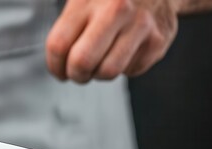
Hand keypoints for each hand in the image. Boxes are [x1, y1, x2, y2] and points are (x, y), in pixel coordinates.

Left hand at [46, 0, 179, 82]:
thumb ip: (65, 23)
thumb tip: (55, 57)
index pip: (58, 44)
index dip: (54, 65)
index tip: (58, 70)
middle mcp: (116, 10)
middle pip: (82, 62)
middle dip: (76, 75)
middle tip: (77, 72)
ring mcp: (139, 25)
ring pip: (108, 72)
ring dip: (99, 74)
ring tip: (100, 62)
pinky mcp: (157, 40)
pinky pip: (131, 71)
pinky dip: (124, 67)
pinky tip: (123, 51)